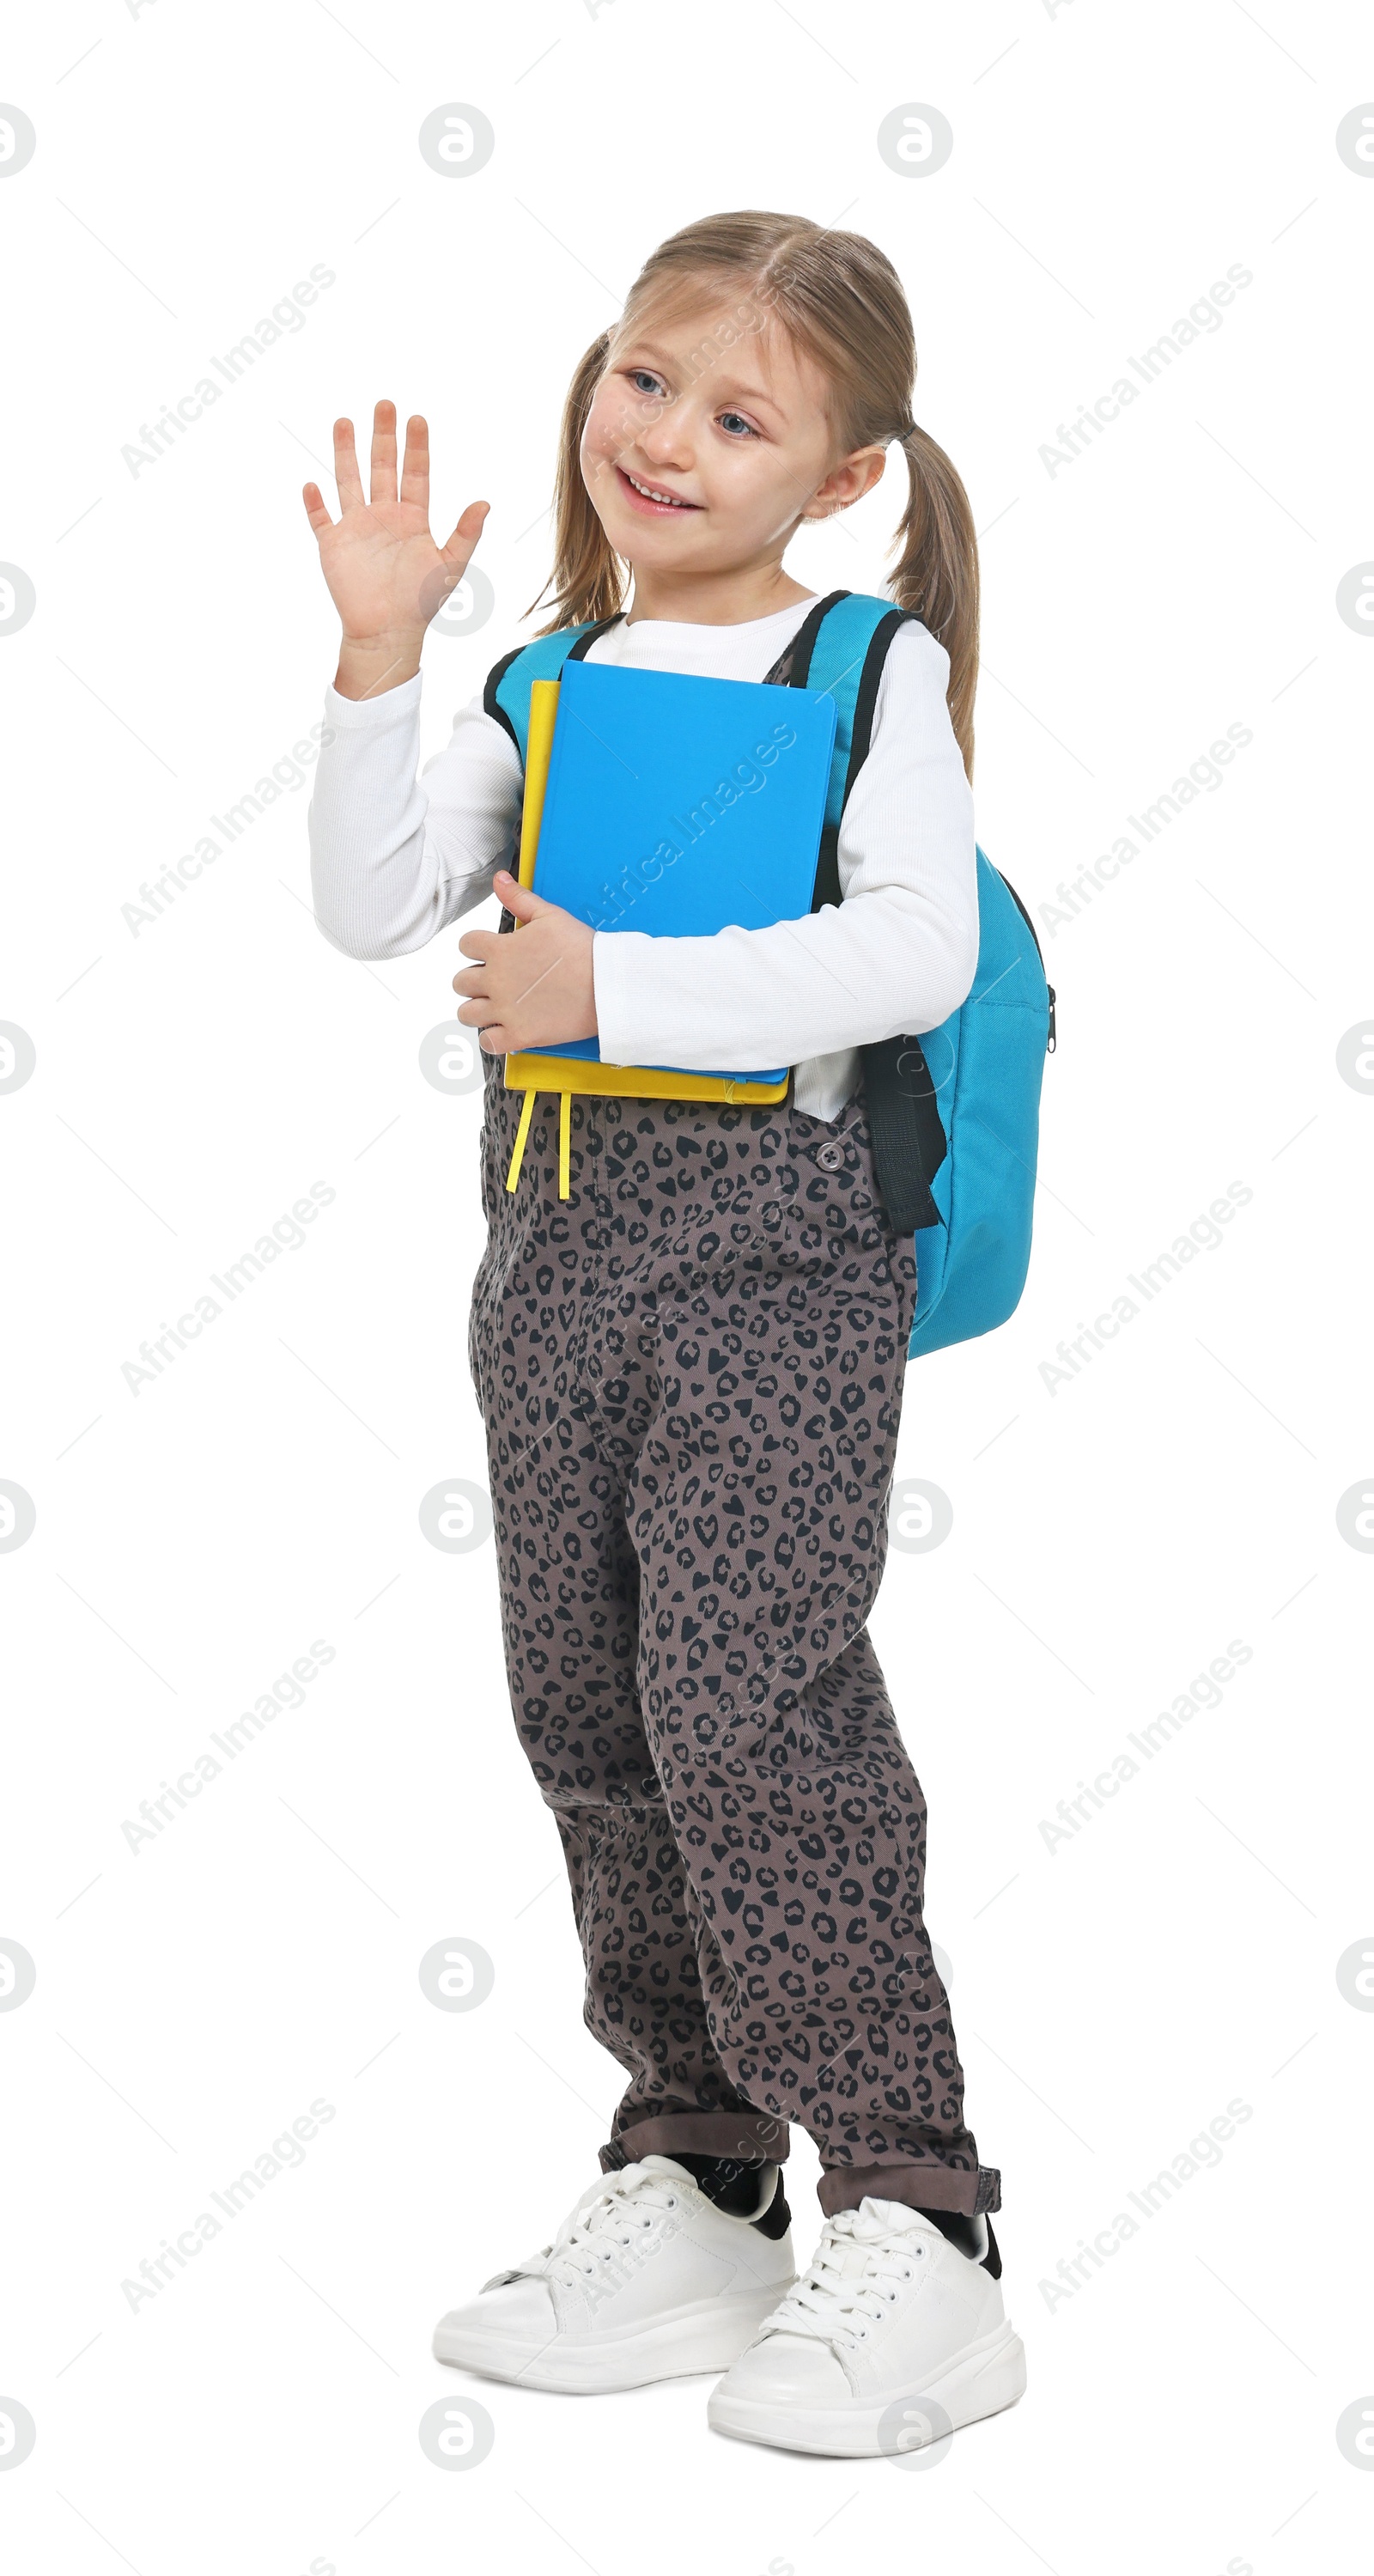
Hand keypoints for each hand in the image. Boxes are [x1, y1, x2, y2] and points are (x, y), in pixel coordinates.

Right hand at [302, 401, 488, 697]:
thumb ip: (467, 534)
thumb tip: (485, 502)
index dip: (416, 447)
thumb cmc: (420, 603)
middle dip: (383, 436)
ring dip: (345, 453)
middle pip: (382, 467)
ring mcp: (357, 528)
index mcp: (412, 519)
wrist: (387, 633)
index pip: (415, 474)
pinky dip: (315, 503)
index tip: (417, 418)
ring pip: (349, 481)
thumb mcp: (450, 567)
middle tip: (384, 404)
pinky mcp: (333, 545)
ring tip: (343, 421)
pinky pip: (321, 519)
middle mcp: (384, 517)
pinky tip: (312, 484)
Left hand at [453, 874, 597, 1053]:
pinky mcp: (519, 1035)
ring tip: (493, 1008)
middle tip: (492, 983)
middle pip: (460, 982)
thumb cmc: (582, 949)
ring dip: (476, 1011)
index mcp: (499, 949)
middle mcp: (495, 980)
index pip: (466, 945)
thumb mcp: (551, 915)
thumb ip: (519, 898)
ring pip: (467, 1014)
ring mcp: (505, 1010)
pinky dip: (492, 1039)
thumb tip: (499, 879)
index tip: (488, 953)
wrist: (606, 984)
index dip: (475, 947)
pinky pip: (488, 1043)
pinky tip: (504, 1031)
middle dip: (472, 981)